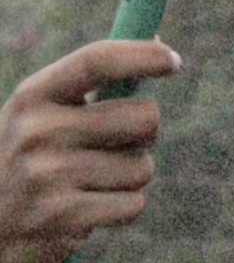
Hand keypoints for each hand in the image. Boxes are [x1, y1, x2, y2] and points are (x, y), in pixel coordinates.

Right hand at [0, 41, 173, 262]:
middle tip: (115, 147)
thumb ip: (95, 86)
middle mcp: (37, 130)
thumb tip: (162, 47)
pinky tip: (86, 212)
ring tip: (87, 185)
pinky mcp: (63, 216)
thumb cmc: (30, 162)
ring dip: (129, 178)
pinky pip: (134, 204)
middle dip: (145, 135)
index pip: (96, 62)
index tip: (174, 61)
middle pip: (145, 117)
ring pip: (143, 166)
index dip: (141, 56)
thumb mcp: (43, 117)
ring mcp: (47, 174)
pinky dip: (121, 210)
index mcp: (32, 97)